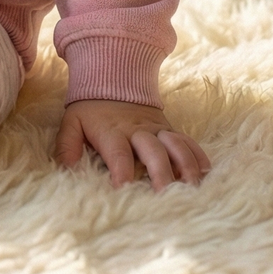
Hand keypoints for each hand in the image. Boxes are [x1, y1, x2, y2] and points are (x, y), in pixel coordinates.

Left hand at [56, 99, 209, 188]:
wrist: (113, 77)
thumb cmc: (90, 109)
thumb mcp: (72, 122)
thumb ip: (67, 145)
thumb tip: (66, 169)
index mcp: (111, 131)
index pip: (118, 153)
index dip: (121, 171)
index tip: (123, 190)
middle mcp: (137, 130)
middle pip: (152, 151)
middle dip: (160, 172)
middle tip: (165, 195)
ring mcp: (156, 129)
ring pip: (175, 145)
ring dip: (185, 165)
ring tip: (192, 186)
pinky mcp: (169, 129)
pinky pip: (187, 140)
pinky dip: (197, 155)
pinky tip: (206, 172)